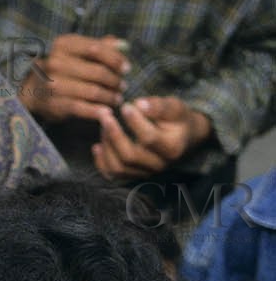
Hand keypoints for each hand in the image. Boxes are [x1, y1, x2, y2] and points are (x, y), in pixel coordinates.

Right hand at [18, 33, 127, 123]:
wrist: (32, 90)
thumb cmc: (61, 68)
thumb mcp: (76, 51)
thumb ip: (100, 46)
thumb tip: (124, 45)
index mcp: (64, 45)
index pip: (96, 49)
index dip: (115, 59)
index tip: (126, 68)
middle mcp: (57, 62)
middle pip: (97, 72)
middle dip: (115, 80)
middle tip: (122, 86)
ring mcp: (55, 84)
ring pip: (93, 91)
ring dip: (110, 97)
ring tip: (117, 99)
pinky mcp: (55, 104)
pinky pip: (82, 108)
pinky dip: (97, 111)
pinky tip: (107, 113)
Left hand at [92, 98, 211, 177]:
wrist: (183, 138)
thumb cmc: (178, 119)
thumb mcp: (175, 107)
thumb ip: (159, 106)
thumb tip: (139, 104)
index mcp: (171, 149)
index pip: (148, 138)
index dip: (134, 122)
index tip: (126, 105)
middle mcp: (158, 165)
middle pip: (130, 156)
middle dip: (114, 134)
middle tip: (105, 115)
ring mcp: (144, 173)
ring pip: (118, 168)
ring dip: (106, 146)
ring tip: (103, 126)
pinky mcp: (133, 175)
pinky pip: (113, 175)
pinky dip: (101, 162)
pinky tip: (97, 146)